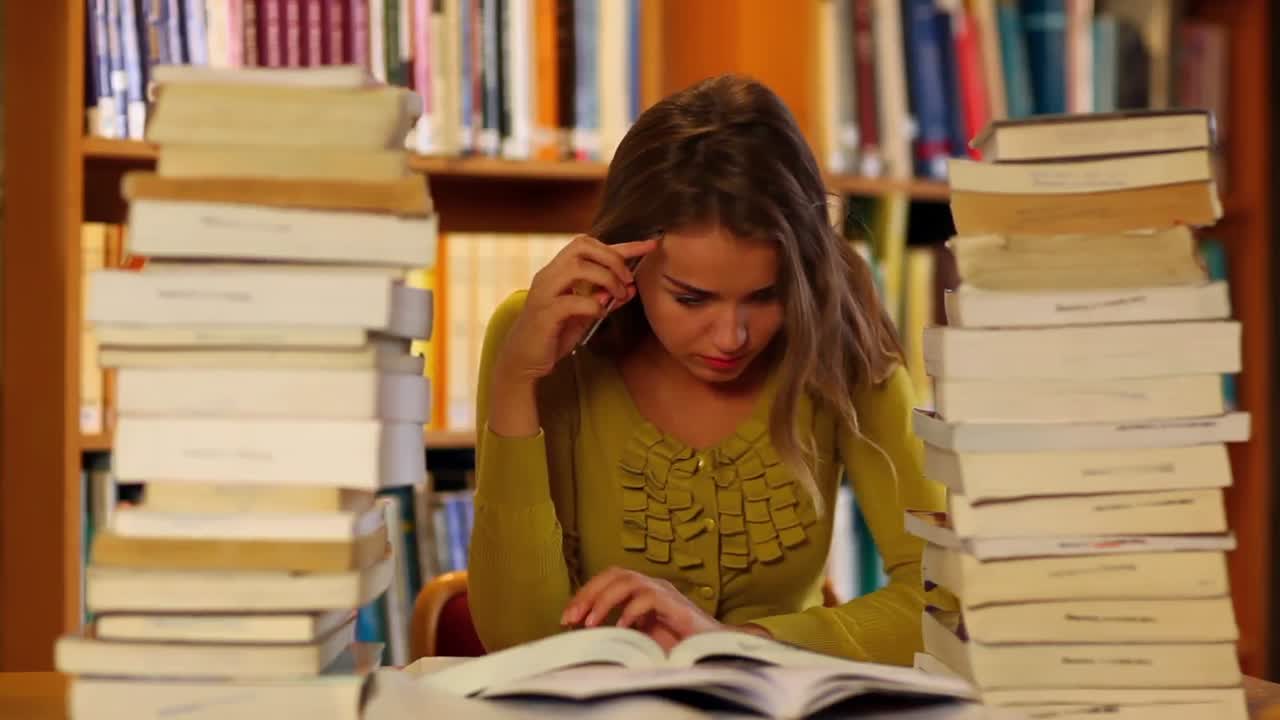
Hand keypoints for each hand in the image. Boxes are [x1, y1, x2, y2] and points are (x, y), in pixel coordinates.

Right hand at [496, 235, 656, 382]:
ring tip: (617, 296)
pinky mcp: (543, 314)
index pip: (591, 247)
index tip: (651, 245)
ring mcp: (544, 293)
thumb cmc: (553, 334)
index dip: (624, 245)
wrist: (523, 362)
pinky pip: (572, 301)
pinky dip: (592, 305)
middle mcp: (548, 275)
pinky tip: (599, 314)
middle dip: (613, 258)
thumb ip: (605, 299)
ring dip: (606, 279)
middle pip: (582, 246)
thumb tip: (630, 289)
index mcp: (558, 271)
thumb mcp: (585, 314)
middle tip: (627, 281)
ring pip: (577, 267)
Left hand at [561, 567, 724, 650]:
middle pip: (614, 574)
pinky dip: (631, 610)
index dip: (584, 595)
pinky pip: (650, 597)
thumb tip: (585, 636)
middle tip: (570, 618)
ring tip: (589, 623)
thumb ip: (618, 633)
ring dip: (603, 601)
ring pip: (628, 581)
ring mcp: (665, 593)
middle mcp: (652, 586)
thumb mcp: (641, 638)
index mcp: (642, 591)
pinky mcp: (676, 605)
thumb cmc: (679, 646)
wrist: (716, 650)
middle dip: (587, 594)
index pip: (607, 580)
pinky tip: (621, 627)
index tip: (566, 618)